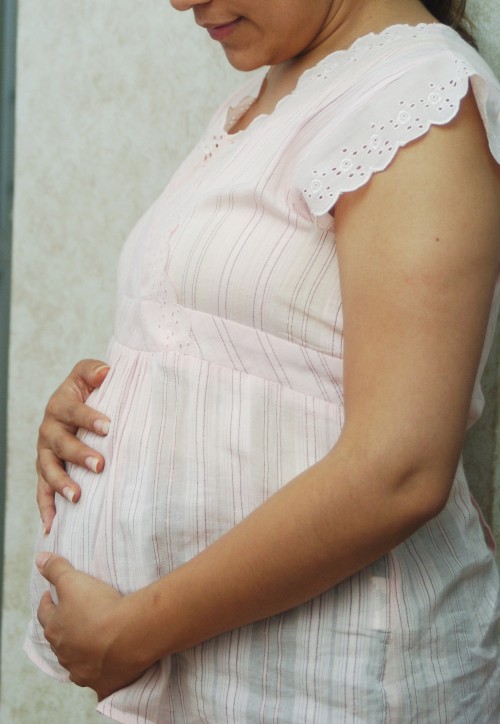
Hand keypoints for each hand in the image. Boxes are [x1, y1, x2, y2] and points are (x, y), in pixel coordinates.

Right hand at [36, 359, 110, 533]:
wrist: (76, 404)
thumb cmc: (88, 390)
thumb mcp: (89, 375)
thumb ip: (95, 371)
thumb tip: (105, 372)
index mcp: (61, 404)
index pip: (74, 410)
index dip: (89, 418)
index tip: (108, 427)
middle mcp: (49, 429)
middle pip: (61, 443)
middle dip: (80, 455)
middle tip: (100, 465)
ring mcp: (46, 452)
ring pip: (49, 469)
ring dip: (62, 484)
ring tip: (77, 497)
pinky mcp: (46, 471)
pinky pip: (42, 491)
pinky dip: (46, 508)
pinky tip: (51, 526)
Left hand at [36, 553, 148, 699]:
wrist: (128, 636)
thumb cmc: (99, 607)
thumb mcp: (74, 580)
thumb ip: (56, 569)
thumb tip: (40, 560)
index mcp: (56, 628)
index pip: (45, 613)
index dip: (48, 602)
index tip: (51, 596)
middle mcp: (64, 652)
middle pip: (59, 639)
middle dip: (63, 627)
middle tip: (72, 617)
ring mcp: (82, 670)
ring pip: (74, 661)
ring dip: (78, 651)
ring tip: (89, 640)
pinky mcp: (101, 683)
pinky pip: (96, 680)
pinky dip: (97, 673)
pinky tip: (103, 668)